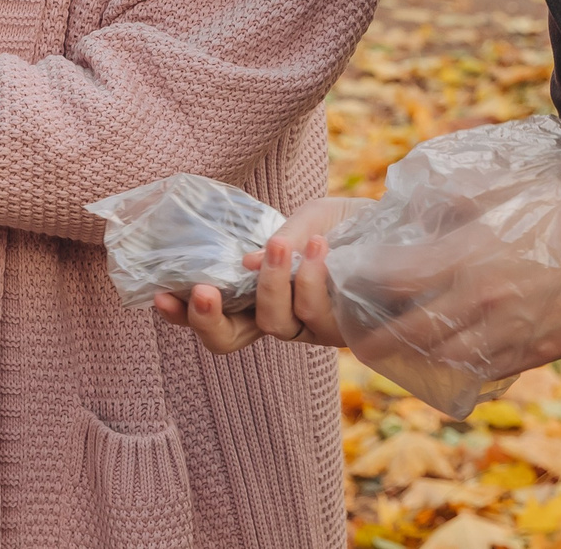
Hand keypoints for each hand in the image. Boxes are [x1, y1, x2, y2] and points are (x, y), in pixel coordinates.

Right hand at [157, 197, 357, 354]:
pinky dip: (311, 279)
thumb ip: (277, 240)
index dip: (183, 315)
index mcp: (257, 294)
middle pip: (229, 341)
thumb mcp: (306, 220)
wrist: (401, 232)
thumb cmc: (347, 227)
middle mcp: (278, 318)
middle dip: (208, 320)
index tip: (160, 297)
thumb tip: (245, 264)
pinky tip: (318, 246)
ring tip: (282, 244)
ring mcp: (309, 329)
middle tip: (200, 290)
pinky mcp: (343, 331)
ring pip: (273, 325)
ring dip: (271, 284)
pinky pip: (316, 314)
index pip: (211, 313)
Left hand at [337, 183, 560, 380]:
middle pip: (407, 330)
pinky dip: (454, 368)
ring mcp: (506, 332)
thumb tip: (411, 199)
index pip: (393, 278)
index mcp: (467, 254)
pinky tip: (442, 359)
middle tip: (354, 334)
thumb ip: (454, 195)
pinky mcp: (532, 354)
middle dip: (373, 336)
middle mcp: (480, 300)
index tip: (344, 280)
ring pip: (440, 357)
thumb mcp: (505, 190)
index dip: (361, 282)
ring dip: (411, 355)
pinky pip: (480, 370)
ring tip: (393, 347)